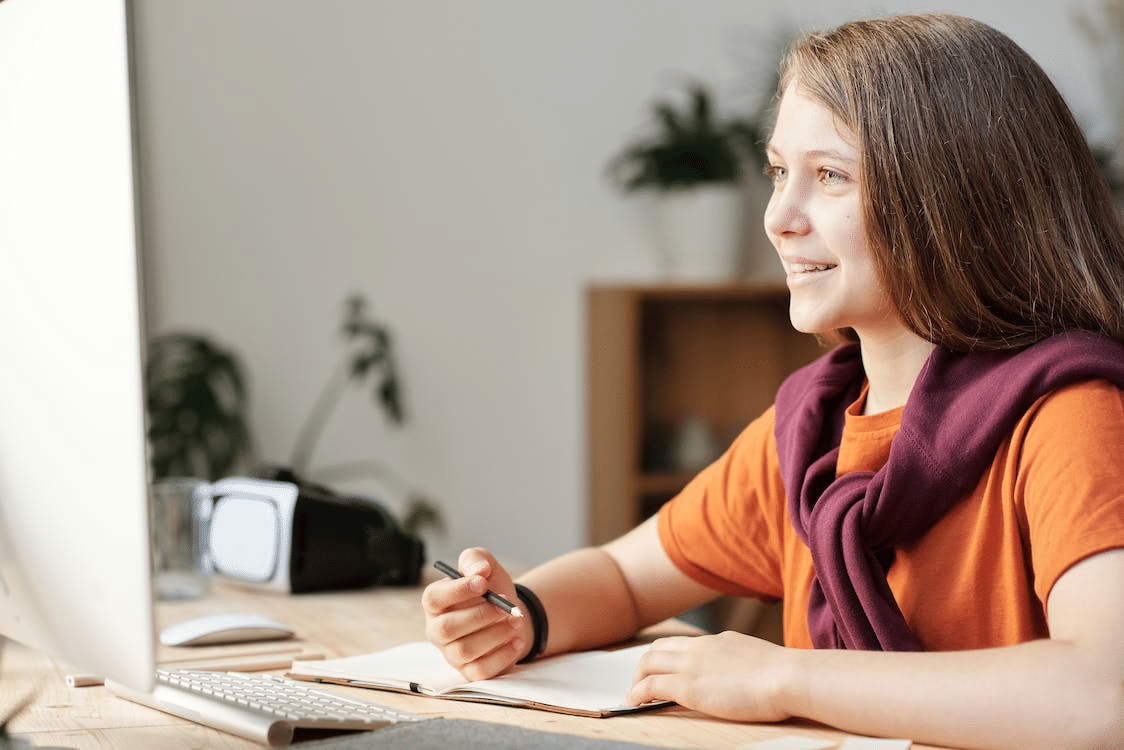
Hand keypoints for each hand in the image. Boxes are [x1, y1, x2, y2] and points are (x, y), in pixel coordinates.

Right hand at [421, 548, 530, 680]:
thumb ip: (476, 560)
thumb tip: (479, 571)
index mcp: (435, 602)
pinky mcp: (469, 672)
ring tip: (516, 620)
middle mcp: (437, 629)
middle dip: (481, 615)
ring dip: (495, 634)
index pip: (434, 598)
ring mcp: (451, 653)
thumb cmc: (491, 589)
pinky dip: (502, 656)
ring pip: (465, 650)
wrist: (509, 614)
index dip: (457, 590)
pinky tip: (517, 640)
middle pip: (447, 628)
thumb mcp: (484, 567)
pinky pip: (480, 671)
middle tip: (506, 605)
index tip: (483, 583)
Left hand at [626, 631, 796, 722]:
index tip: (663, 670)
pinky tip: (634, 703)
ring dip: (637, 679)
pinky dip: (637, 693)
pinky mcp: (687, 686)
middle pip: (659, 648)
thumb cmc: (787, 677)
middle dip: (646, 666)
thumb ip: (745, 666)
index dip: (668, 657)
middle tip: (642, 683)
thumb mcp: (761, 662)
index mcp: (720, 642)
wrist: (788, 677)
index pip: (683, 644)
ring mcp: (691, 665)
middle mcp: (701, 648)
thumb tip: (747, 677)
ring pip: (648, 663)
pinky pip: (650, 685)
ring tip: (633, 695)